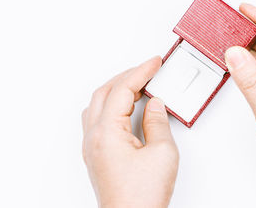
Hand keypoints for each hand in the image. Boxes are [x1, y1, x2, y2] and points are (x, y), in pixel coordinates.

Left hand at [82, 57, 178, 207]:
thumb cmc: (142, 197)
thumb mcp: (162, 153)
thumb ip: (158, 122)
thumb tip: (155, 104)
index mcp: (107, 133)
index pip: (123, 89)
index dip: (141, 71)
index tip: (155, 62)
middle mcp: (94, 137)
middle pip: (105, 92)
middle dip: (128, 76)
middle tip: (148, 69)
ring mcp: (92, 146)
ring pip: (98, 104)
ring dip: (117, 89)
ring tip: (139, 85)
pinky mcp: (96, 154)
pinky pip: (98, 118)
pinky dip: (112, 105)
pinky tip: (126, 107)